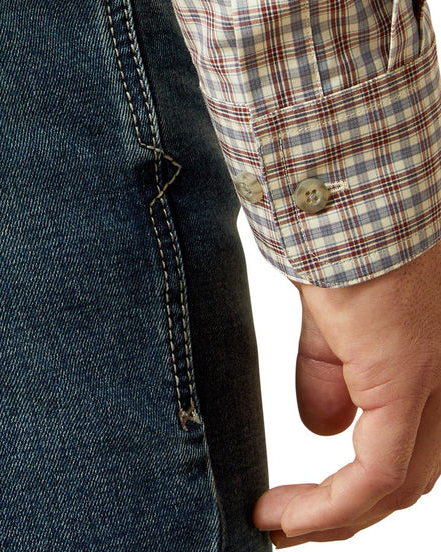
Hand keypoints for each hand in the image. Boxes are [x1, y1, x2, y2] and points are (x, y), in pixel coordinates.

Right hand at [252, 237, 440, 545]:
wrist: (337, 188)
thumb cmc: (331, 224)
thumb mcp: (332, 307)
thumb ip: (329, 365)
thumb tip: (316, 425)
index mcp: (431, 348)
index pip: (415, 431)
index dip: (365, 468)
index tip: (311, 486)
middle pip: (413, 465)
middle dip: (352, 500)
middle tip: (293, 516)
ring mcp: (438, 379)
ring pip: (399, 480)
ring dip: (335, 512)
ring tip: (281, 521)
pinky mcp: (405, 380)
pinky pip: (375, 474)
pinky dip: (331, 506)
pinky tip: (286, 514)